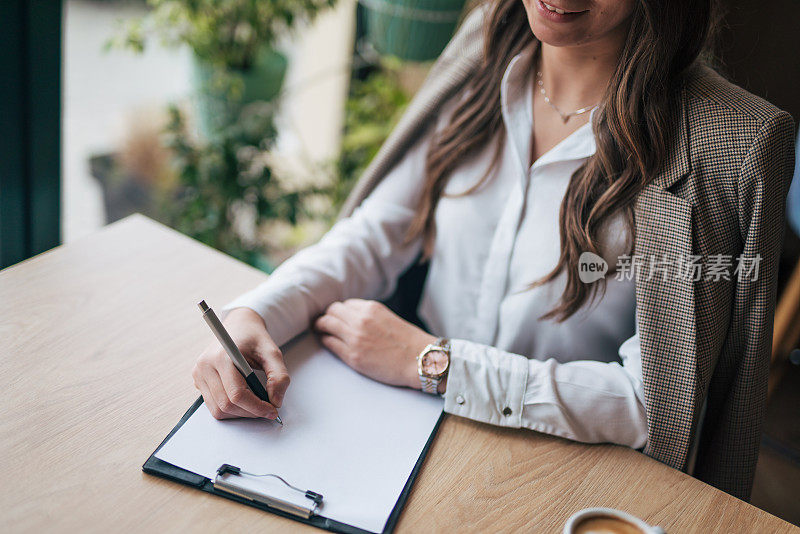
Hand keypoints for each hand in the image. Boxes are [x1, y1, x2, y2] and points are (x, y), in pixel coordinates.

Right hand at [192, 307, 289, 419]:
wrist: (238, 325)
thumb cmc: (254, 338)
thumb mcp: (273, 352)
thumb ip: (279, 376)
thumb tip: (275, 402)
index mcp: (221, 356)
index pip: (236, 394)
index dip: (256, 407)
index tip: (273, 410)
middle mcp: (205, 366)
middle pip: (226, 405)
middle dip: (250, 412)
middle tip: (268, 408)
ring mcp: (198, 374)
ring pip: (218, 410)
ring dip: (240, 413)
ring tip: (256, 403)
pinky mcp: (198, 381)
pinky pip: (213, 405)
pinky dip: (231, 408)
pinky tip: (245, 398)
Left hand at [312, 299, 436, 388]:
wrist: (421, 359)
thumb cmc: (409, 342)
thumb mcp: (388, 318)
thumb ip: (370, 315)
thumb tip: (352, 317)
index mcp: (371, 308)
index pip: (344, 304)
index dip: (338, 311)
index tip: (335, 316)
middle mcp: (360, 320)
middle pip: (331, 312)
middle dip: (326, 316)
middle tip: (322, 322)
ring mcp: (355, 338)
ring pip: (326, 324)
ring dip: (320, 326)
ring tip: (319, 330)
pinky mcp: (353, 356)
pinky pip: (330, 343)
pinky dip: (325, 340)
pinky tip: (326, 341)